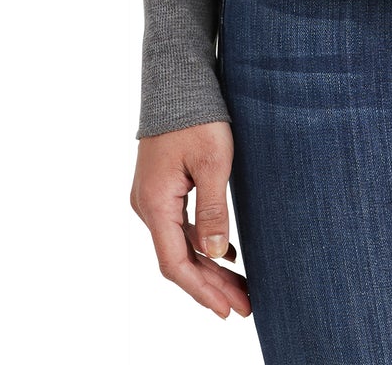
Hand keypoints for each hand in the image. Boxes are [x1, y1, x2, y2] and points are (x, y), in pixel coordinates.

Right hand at [130, 122, 250, 319]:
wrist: (178, 81)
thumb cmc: (197, 116)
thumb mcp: (212, 163)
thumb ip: (213, 210)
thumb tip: (213, 255)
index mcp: (156, 203)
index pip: (175, 263)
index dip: (202, 290)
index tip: (227, 310)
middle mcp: (147, 205)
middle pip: (178, 258)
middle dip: (211, 285)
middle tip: (244, 306)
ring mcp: (152, 196)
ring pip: (180, 243)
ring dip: (208, 266)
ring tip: (239, 286)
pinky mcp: (162, 186)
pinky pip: (180, 225)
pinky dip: (201, 242)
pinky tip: (225, 252)